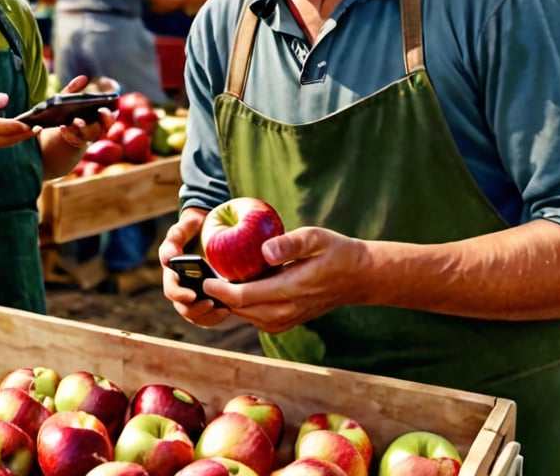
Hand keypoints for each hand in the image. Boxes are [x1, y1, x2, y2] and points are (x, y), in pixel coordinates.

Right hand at [0, 89, 38, 152]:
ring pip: (2, 145)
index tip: (34, 123)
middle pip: (7, 139)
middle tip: (39, 128)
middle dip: (24, 135)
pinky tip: (14, 135)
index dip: (21, 127)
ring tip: (31, 131)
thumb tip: (4, 99)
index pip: (4, 127)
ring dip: (17, 140)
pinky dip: (6, 142)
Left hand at [55, 75, 116, 146]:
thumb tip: (83, 78)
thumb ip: (74, 88)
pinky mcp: (77, 141)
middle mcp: (97, 128)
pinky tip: (63, 127)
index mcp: (100, 116)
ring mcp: (87, 136)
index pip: (109, 118)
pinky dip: (69, 134)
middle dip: (96, 124)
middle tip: (88, 118)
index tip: (101, 110)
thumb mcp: (69, 97)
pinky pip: (75, 140)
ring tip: (73, 122)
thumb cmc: (69, 108)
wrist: (59, 124)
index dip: (108, 115)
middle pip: (100, 128)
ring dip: (81, 129)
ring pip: (88, 135)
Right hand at [158, 210, 232, 327]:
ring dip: (206, 316)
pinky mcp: (206, 300)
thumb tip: (168, 258)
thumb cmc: (196, 227)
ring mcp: (193, 296)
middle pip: (183, 308)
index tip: (192, 294)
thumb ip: (176, 236)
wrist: (210, 230)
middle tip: (210, 303)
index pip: (171, 290)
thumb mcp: (186, 226)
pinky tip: (226, 310)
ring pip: (195, 316)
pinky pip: (207, 317)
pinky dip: (215, 318)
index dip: (179, 295)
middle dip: (195, 310)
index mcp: (172, 272)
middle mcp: (181, 287)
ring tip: (222, 309)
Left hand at [200, 227, 369, 333]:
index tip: (204, 277)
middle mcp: (287, 310)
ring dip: (229, 303)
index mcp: (291, 289)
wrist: (358, 277)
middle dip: (219, 296)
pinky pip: (257, 319)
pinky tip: (237, 290)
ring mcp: (287, 319)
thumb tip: (264, 251)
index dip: (220, 289)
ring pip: (247, 316)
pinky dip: (243, 307)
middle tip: (201, 277)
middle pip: (241, 309)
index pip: (245, 296)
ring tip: (214, 282)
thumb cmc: (335, 251)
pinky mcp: (287, 322)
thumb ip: (290, 244)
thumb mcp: (316, 237)